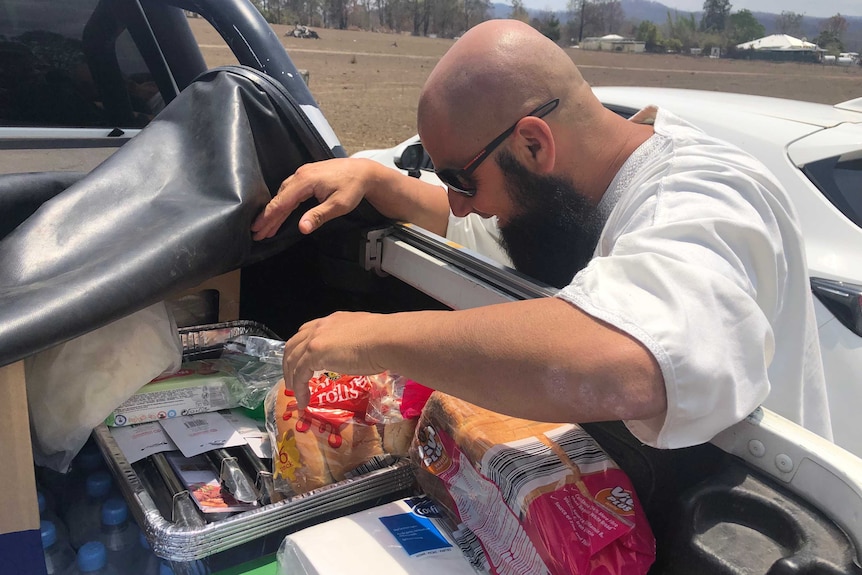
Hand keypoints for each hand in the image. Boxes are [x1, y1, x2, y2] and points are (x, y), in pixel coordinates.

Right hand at [251, 158, 379, 239]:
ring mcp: (303, 174)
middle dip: (267, 216)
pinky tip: (281, 211)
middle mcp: (301, 175)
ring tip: (267, 226)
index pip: (281, 202)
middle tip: (257, 232)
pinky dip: (283, 203)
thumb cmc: (353, 187)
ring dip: (275, 211)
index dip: (268, 217)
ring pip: (283, 194)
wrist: (364, 172)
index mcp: (305, 181)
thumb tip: (301, 228)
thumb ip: (318, 216)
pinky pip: (290, 190)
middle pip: (279, 198)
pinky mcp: (307, 175)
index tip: (257, 229)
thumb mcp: (338, 206)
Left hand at [282, 311, 387, 408]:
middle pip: (294, 344)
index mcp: (333, 320)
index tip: (302, 361)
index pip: (308, 330)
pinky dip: (299, 389)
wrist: (386, 339)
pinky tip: (303, 401)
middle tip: (293, 379)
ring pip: (292, 359)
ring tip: (295, 392)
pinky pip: (299, 374)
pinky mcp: (315, 353)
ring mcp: (316, 339)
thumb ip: (355, 341)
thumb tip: (361, 351)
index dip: (301, 347)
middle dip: (290, 363)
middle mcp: (321, 326)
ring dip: (291, 378)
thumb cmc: (384, 338)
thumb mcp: (364, 335)